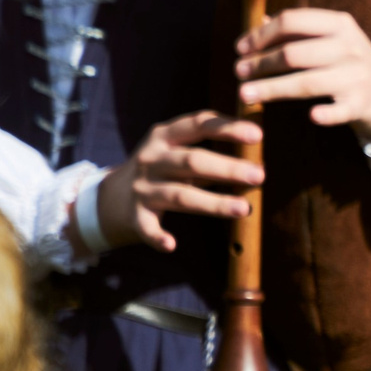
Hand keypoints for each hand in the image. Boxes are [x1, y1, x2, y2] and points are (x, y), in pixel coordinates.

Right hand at [90, 110, 264, 253]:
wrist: (110, 198)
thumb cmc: (161, 170)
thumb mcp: (178, 151)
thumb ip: (211, 151)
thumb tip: (259, 160)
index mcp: (164, 137)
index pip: (197, 125)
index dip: (227, 128)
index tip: (258, 135)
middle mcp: (151, 159)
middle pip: (192, 161)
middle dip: (227, 167)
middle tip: (260, 175)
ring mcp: (142, 188)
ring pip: (179, 195)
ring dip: (212, 202)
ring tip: (244, 209)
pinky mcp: (135, 215)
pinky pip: (147, 227)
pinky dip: (157, 236)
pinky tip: (171, 245)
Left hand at [236, 8, 370, 152]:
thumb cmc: (348, 63)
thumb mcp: (331, 39)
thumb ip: (298, 30)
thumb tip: (257, 20)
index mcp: (340, 24)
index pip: (292, 21)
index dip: (261, 35)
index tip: (239, 49)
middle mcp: (351, 47)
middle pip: (294, 53)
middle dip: (260, 63)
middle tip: (237, 72)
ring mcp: (358, 76)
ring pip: (308, 82)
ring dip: (271, 89)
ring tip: (244, 94)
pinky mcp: (363, 103)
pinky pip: (341, 110)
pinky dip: (327, 114)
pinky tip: (311, 116)